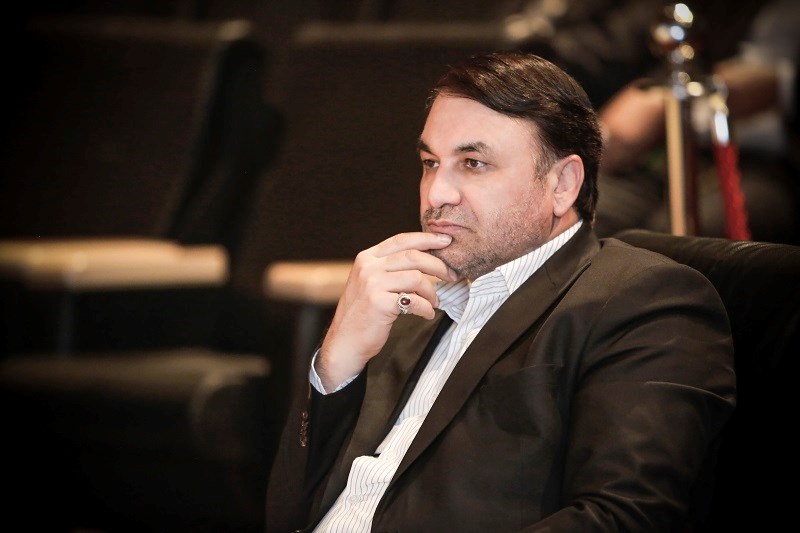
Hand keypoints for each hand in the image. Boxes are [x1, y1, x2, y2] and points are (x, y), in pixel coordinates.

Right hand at [316, 232, 456, 390]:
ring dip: (432, 292)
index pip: (402, 240)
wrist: (344, 341)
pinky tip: (427, 314)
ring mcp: (372, 284)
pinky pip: (414, 301)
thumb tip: (428, 259)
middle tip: (452, 275)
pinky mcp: (379, 304)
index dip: (427, 238)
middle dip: (438, 265)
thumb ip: (391, 268)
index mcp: (367, 258)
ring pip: (417, 278)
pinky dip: (426, 308)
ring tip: (434, 303)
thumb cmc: (363, 313)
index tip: (446, 241)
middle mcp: (368, 267)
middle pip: (413, 256)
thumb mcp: (371, 282)